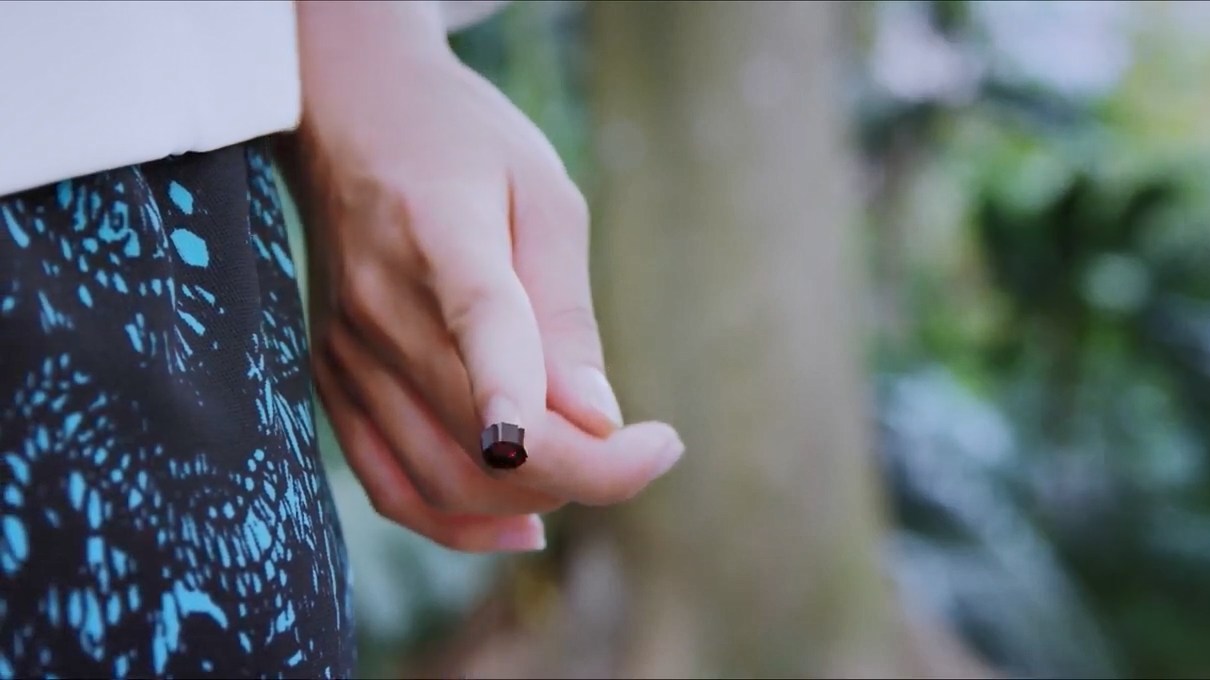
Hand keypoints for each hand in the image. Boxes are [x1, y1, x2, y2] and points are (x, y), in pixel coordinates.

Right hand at [283, 1, 683, 551]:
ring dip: (532, 500)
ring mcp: (346, 352)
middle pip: (481, 437)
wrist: (345, 113)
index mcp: (442, 234)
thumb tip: (598, 421)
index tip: (642, 449)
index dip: (543, 407)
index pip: (487, 329)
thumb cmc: (462, 143)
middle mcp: (380, 305)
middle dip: (588, 468)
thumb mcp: (543, 194)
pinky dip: (458, 523)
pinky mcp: (331, 381)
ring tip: (591, 469)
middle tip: (647, 449)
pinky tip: (519, 522)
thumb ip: (566, 311)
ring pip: (442, 480)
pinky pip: (391, 487)